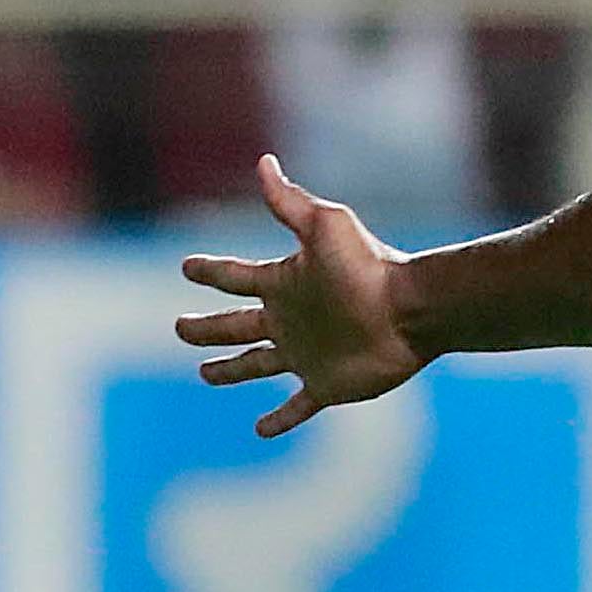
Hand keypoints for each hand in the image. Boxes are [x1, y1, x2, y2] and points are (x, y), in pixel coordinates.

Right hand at [176, 157, 424, 437]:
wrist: (412, 310)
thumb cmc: (370, 267)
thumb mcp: (324, 227)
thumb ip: (290, 202)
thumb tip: (264, 162)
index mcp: (284, 282)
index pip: (235, 276)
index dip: (209, 271)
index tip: (186, 266)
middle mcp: (289, 319)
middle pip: (235, 325)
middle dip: (206, 327)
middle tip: (180, 328)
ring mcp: (305, 355)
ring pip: (255, 365)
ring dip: (230, 370)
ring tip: (205, 373)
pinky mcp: (326, 385)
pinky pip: (296, 407)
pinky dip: (279, 419)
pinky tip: (260, 429)